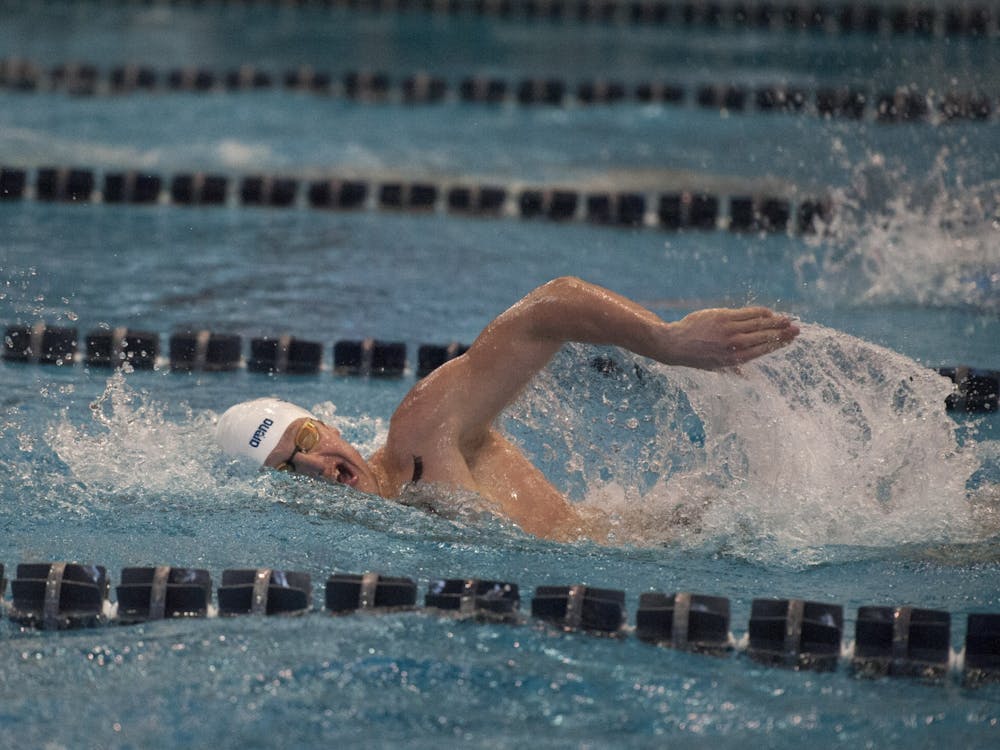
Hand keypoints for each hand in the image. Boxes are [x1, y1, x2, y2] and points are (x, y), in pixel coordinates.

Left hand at [663, 307, 799, 369]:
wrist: (675, 344)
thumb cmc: (696, 356)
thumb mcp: (716, 368)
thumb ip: (734, 370)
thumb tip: (749, 379)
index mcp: (734, 360)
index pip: (763, 350)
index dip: (779, 344)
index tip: (791, 340)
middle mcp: (734, 345)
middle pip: (764, 336)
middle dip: (782, 333)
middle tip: (797, 329)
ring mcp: (729, 330)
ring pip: (758, 324)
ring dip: (775, 321)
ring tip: (788, 320)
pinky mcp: (722, 317)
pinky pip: (746, 313)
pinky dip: (759, 313)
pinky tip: (769, 313)